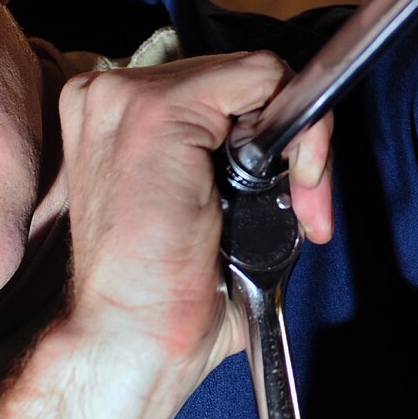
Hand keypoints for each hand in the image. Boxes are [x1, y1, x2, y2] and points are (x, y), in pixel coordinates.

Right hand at [54, 51, 333, 375]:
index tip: (296, 193)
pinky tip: (295, 185)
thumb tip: (297, 140)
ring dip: (300, 143)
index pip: (221, 89)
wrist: (130, 341)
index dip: (270, 137)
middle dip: (292, 143)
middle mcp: (111, 94)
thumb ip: (235, 160)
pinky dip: (301, 131)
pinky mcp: (156, 111)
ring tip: (298, 210)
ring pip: (261, 77)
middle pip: (244, 80)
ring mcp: (126, 96)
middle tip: (306, 208)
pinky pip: (265, 80)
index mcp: (115, 116)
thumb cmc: (167, 295)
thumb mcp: (209, 208)